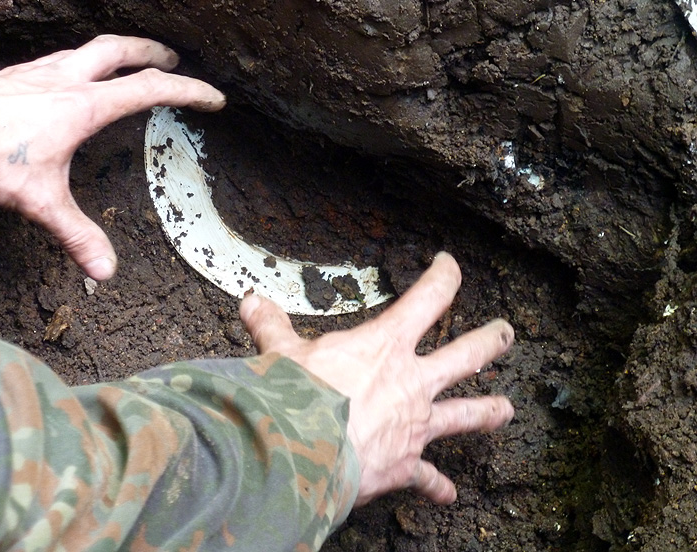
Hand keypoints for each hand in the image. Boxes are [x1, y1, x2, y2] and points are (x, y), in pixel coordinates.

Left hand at [0, 34, 225, 279]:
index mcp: (86, 106)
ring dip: (117, 53)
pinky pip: (62, 59)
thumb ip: (76, 234)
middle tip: (171, 58)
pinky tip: (73, 80)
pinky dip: (82, 63)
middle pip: (121, 50)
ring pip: (89, 49)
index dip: (188, 91)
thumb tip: (105, 271)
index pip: (150, 90)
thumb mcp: (42, 202)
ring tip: (128, 63)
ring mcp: (42, 72)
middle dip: (152, 52)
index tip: (212, 97)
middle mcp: (68, 80)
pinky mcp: (19, 74)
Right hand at [239, 252, 513, 505]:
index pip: (428, 298)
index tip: (450, 263)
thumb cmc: (295, 396)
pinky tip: (448, 495)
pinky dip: (436, 485)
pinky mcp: (404, 464)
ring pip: (465, 415)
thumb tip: (250, 302)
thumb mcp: (281, 353)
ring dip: (487, 412)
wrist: (302, 452)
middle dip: (489, 342)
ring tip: (507, 410)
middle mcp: (412, 382)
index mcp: (386, 344)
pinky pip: (427, 476)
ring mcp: (415, 425)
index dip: (444, 276)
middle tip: (507, 333)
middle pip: (465, 356)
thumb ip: (272, 327)